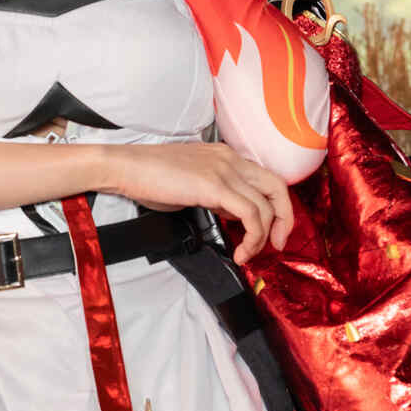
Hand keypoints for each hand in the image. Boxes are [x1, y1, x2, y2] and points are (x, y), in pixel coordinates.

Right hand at [108, 141, 293, 263]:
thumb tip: (232, 213)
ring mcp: (224, 170)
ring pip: (266, 206)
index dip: (276, 208)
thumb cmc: (149, 177)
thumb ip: (217, 194)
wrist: (126, 168)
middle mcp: (230, 159)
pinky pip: (250, 214)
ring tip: (247, 254)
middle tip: (277, 244)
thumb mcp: (192, 183)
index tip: (271, 232)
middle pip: (277, 188)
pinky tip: (240, 251)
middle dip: (284, 220)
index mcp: (226, 156)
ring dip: (262, 237)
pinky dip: (252, 237)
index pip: (267, 180)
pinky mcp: (214, 186)